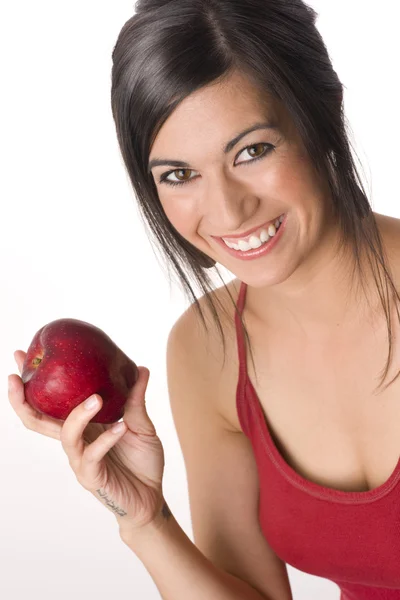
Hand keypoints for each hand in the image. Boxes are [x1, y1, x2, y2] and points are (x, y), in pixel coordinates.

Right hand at [8, 350, 165, 532]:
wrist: (152, 497)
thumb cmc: (142, 461)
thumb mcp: (141, 424)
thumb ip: (135, 399)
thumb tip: (140, 368)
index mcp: (82, 426)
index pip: (50, 403)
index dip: (33, 384)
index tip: (21, 357)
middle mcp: (75, 441)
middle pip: (38, 421)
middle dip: (23, 399)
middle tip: (17, 376)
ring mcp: (80, 460)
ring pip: (66, 436)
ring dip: (79, 415)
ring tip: (96, 398)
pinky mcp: (92, 476)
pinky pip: (93, 456)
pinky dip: (106, 440)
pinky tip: (120, 428)